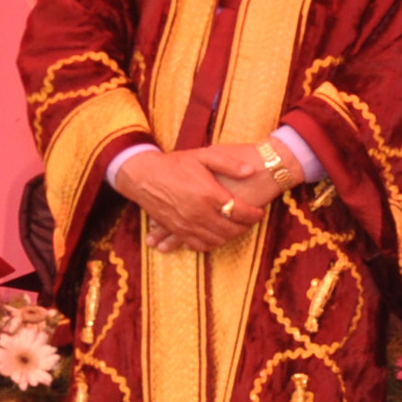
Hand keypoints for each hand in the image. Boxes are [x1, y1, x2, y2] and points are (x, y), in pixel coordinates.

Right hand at [116, 147, 258, 252]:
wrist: (142, 175)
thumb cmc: (175, 164)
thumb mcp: (204, 156)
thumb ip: (229, 164)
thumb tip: (252, 171)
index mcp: (208, 194)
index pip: (240, 212)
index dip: (254, 215)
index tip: (259, 212)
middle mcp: (198, 213)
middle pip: (231, 230)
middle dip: (245, 227)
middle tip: (249, 220)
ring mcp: (186, 224)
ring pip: (217, 240)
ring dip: (230, 236)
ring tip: (235, 226)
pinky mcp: (176, 230)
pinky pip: (199, 245)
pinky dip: (212, 243)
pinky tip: (217, 235)